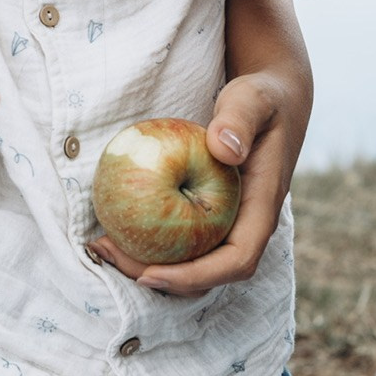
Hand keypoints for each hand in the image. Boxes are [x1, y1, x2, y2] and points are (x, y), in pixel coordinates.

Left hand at [88, 68, 299, 296]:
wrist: (272, 98)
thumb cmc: (262, 98)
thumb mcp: (253, 100)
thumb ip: (239, 120)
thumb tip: (223, 150)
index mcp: (263, 207)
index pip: (237, 260)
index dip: (196, 276)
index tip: (152, 274)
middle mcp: (247, 223)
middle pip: (207, 271)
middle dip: (160, 277)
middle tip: (109, 253)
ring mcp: (229, 220)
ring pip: (192, 258)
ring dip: (149, 261)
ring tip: (103, 245)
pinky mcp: (212, 211)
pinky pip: (183, 235)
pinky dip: (151, 237)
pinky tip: (115, 222)